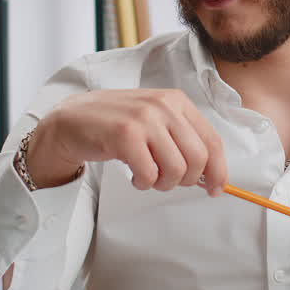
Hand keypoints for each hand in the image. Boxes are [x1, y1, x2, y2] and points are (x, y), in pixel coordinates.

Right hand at [24, 89, 228, 195]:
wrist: (71, 120)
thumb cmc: (114, 125)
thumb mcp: (154, 120)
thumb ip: (181, 139)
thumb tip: (211, 174)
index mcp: (176, 100)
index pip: (212, 140)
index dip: (219, 170)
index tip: (216, 188)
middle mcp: (163, 105)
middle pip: (198, 158)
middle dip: (188, 180)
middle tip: (169, 181)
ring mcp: (144, 119)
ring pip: (176, 169)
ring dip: (163, 184)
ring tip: (148, 177)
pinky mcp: (125, 135)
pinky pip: (149, 174)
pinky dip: (143, 183)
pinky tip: (134, 176)